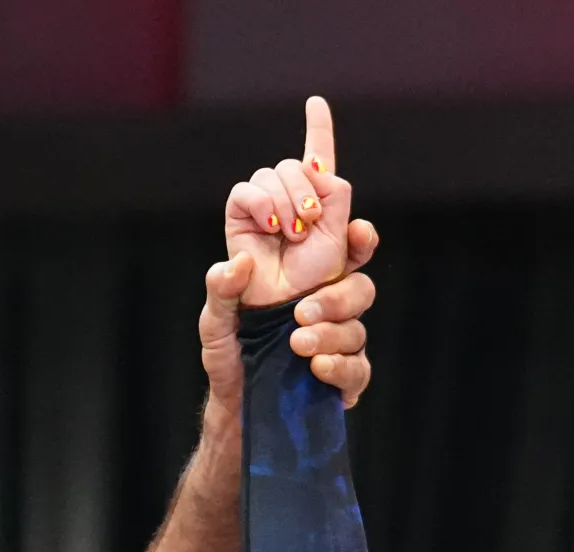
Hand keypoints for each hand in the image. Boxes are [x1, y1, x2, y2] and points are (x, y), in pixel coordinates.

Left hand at [198, 96, 380, 409]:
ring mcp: (341, 317)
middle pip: (349, 237)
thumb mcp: (212, 325)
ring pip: (362, 293)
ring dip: (331, 307)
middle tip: (298, 253)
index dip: (320, 149)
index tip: (316, 110)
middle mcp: (322, 277)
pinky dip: (335, 357)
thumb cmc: (229, 361)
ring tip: (296, 333)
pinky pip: (360, 354)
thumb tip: (235, 266)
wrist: (244, 418)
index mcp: (290, 256)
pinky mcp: (350, 363)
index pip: (314, 196)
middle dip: (329, 238)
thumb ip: (218, 292)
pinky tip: (310, 363)